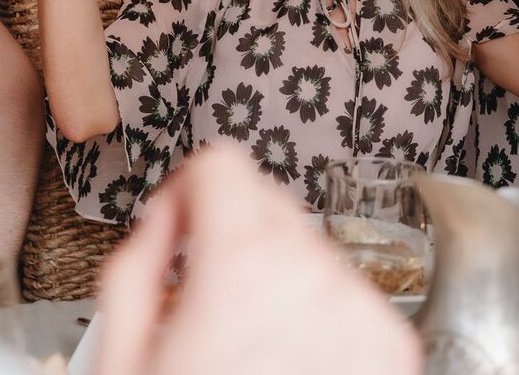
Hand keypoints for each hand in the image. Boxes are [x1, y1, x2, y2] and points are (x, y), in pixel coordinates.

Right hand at [95, 148, 419, 374]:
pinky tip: (287, 373)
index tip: (176, 227)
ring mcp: (363, 315)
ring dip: (276, 282)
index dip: (187, 192)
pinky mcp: (394, 354)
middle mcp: (313, 277)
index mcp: (240, 266)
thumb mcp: (124, 357)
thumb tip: (158, 227)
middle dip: (230, 237)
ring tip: (246, 352)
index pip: (222, 165)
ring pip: (312, 254)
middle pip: (269, 204)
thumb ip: (134, 268)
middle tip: (200, 301)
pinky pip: (350, 303)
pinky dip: (319, 324)